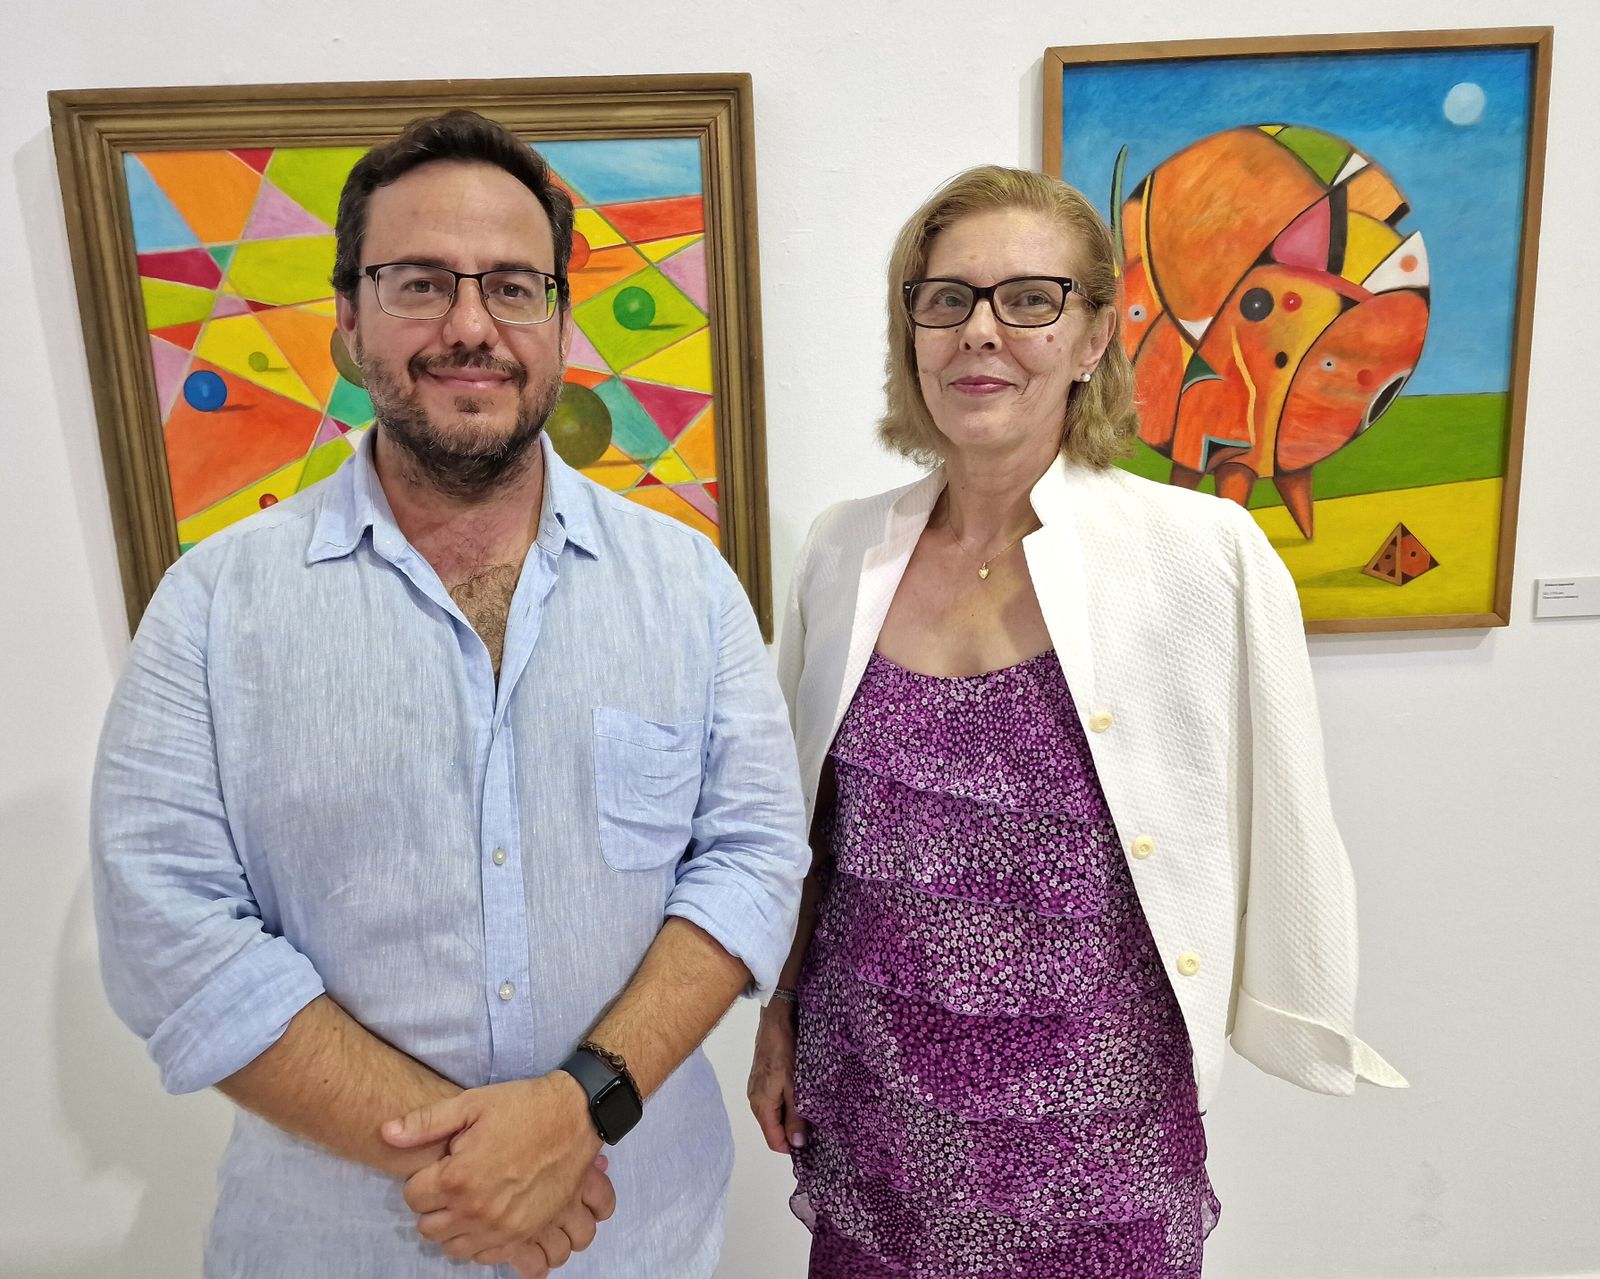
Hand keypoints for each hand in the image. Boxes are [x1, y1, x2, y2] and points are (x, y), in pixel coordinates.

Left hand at [382, 1072, 608, 1258]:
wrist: (574, 1117)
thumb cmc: (522, 1107)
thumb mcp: (471, 1104)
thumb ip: (425, 1122)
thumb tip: (385, 1133)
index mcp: (458, 1178)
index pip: (412, 1196)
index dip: (421, 1179)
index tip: (438, 1166)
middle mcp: (476, 1211)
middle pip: (428, 1228)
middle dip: (433, 1205)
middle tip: (450, 1183)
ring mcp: (502, 1228)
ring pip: (454, 1247)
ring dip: (454, 1226)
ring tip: (469, 1199)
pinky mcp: (524, 1236)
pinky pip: (485, 1256)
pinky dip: (479, 1240)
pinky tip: (487, 1215)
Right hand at [747, 999, 806, 1153]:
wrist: (776, 1019)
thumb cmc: (786, 1052)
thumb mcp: (795, 1087)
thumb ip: (795, 1117)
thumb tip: (797, 1146)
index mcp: (761, 1106)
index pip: (774, 1141)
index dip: (792, 1148)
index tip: (814, 1146)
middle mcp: (755, 1100)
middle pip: (774, 1128)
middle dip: (794, 1132)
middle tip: (818, 1129)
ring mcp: (758, 1088)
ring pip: (775, 1113)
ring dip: (792, 1116)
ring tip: (814, 1113)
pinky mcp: (763, 1077)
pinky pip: (775, 1100)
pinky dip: (788, 1102)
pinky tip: (803, 1095)